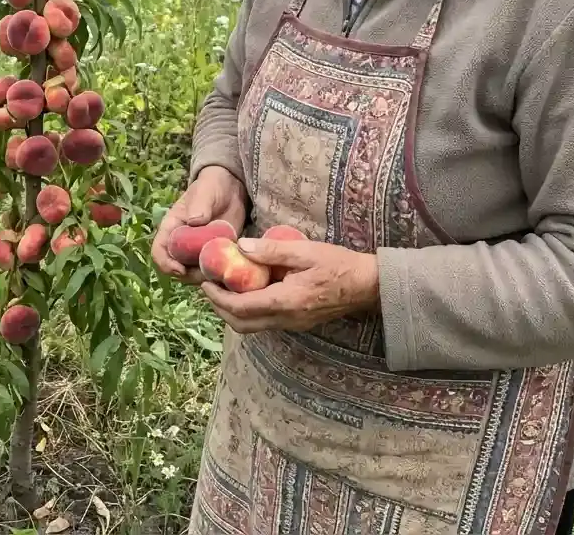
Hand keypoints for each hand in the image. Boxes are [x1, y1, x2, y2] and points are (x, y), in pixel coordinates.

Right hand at [151, 166, 247, 284]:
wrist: (231, 188)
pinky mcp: (215, 255)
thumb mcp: (206, 191)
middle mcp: (182, 244)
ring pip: (195, 275)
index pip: (159, 251)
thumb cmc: (212, 186)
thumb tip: (194, 221)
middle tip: (209, 272)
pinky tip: (231, 268)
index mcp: (172, 228)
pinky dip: (220, 274)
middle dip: (190, 276)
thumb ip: (200, 205)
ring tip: (223, 268)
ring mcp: (198, 252)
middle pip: (177, 270)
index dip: (166, 264)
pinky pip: (212, 272)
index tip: (181, 269)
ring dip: (206, 277)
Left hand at [200, 236, 379, 332]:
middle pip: (242, 324)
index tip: (205, 282)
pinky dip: (249, 311)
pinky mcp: (297, 323)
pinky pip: (265, 322)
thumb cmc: (339, 265)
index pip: (241, 308)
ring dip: (233, 312)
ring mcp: (293, 324)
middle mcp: (286, 319)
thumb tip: (241, 247)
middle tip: (209, 288)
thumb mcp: (305, 251)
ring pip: (252, 327)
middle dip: (220, 308)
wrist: (368, 285)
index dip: (218, 298)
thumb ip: (272, 250)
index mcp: (286, 302)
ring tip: (224, 289)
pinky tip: (247, 291)